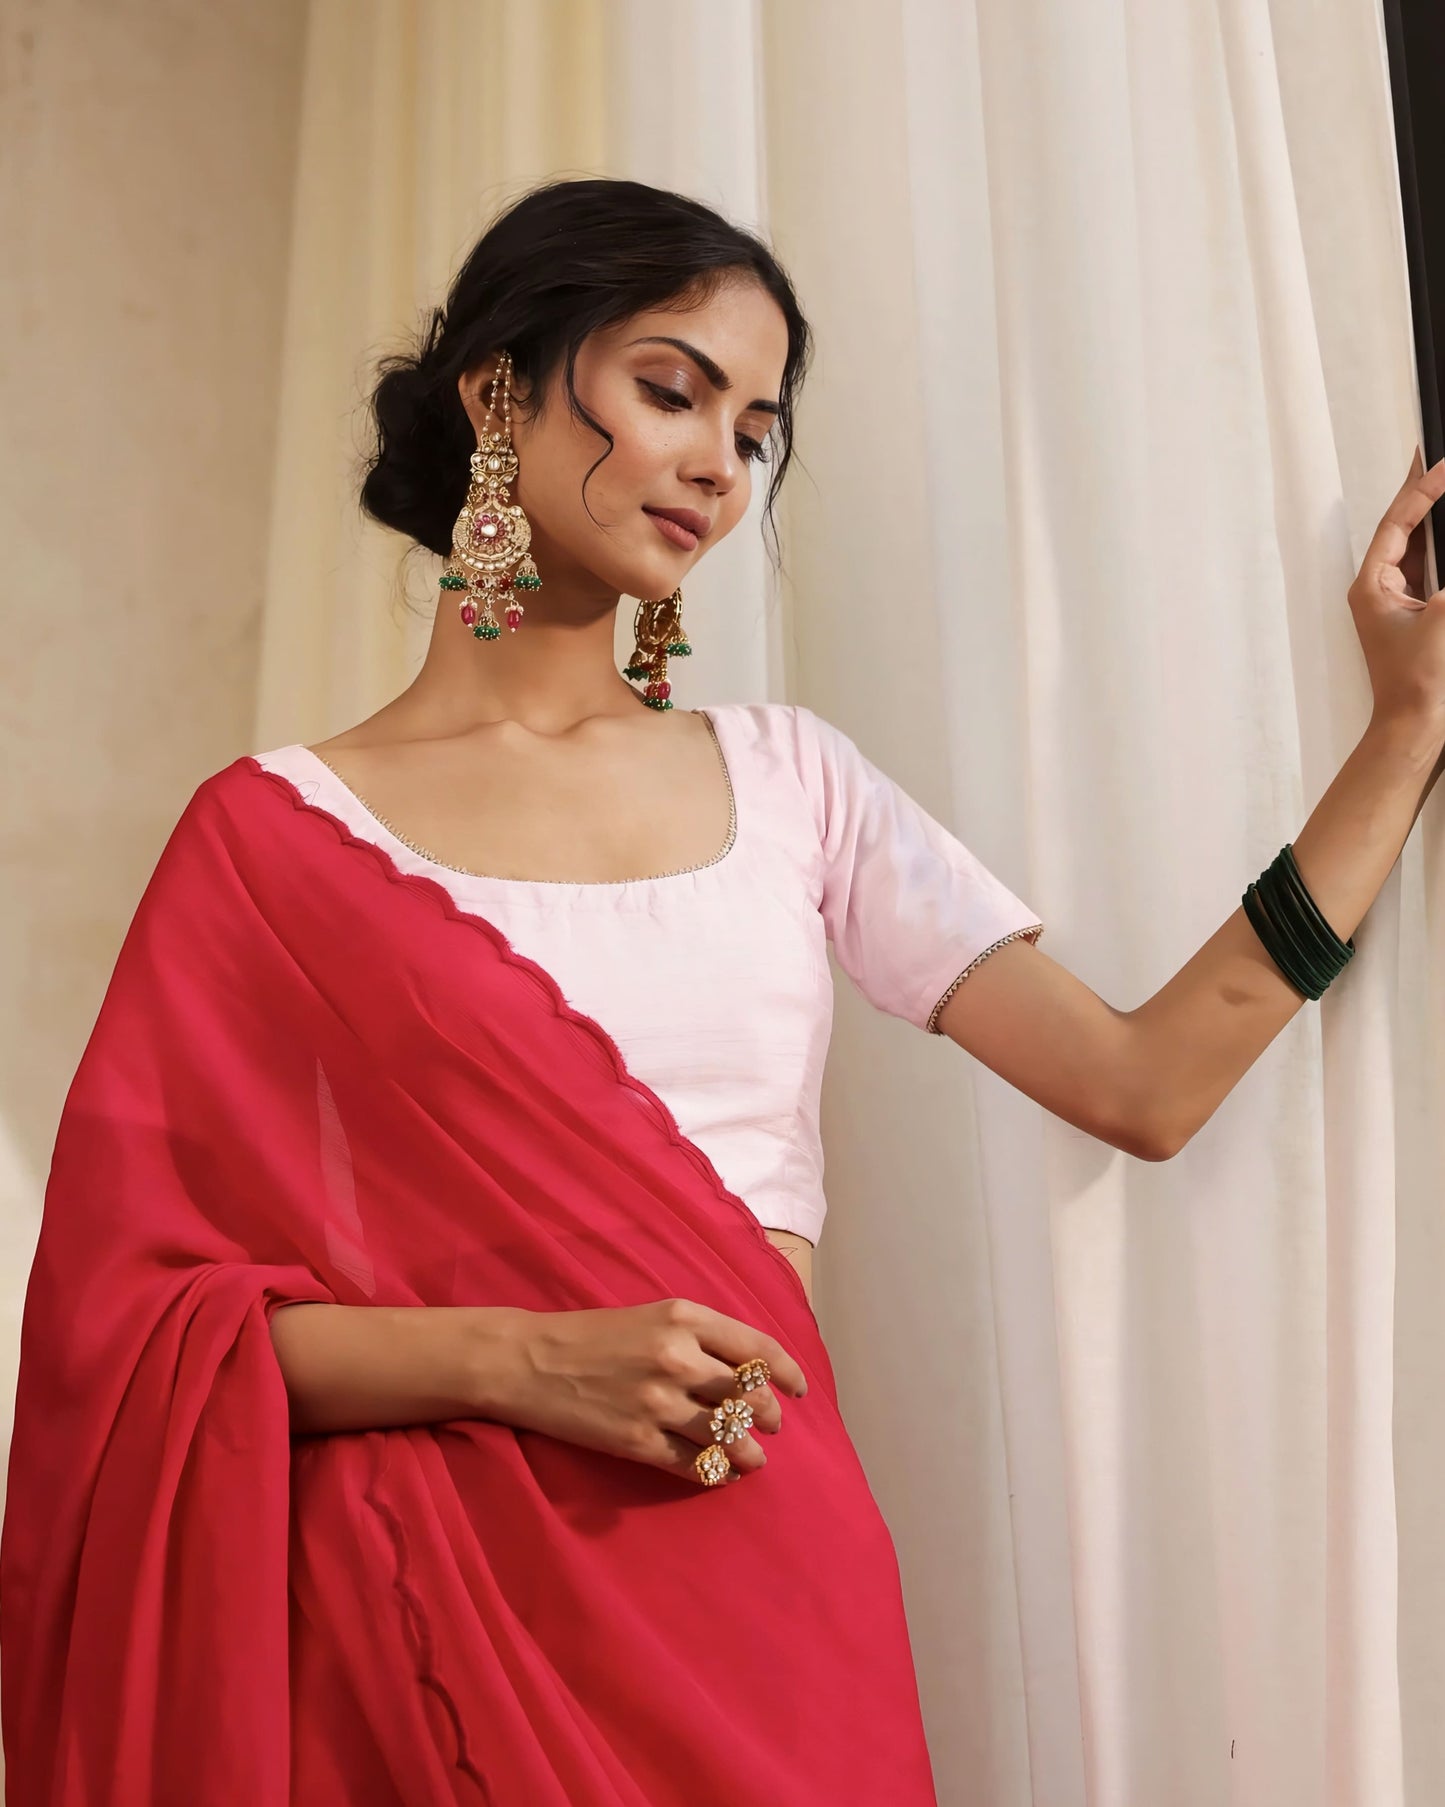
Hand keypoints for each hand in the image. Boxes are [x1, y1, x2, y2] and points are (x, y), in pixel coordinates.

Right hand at [483, 1298, 807, 1486]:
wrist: (530, 1361)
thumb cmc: (593, 1334)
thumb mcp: (652, 1315)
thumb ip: (700, 1335)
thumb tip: (751, 1368)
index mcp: (683, 1317)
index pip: (757, 1347)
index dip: (786, 1372)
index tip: (798, 1389)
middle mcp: (677, 1357)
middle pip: (748, 1395)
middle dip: (769, 1415)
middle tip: (773, 1425)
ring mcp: (658, 1402)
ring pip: (727, 1435)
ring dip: (749, 1452)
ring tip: (754, 1458)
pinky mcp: (638, 1440)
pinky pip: (694, 1464)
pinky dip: (716, 1472)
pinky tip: (722, 1473)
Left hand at [1350, 447, 1444, 742]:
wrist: (1413, 726)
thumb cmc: (1418, 683)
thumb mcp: (1443, 621)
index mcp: (1372, 585)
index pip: (1398, 524)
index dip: (1421, 491)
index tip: (1443, 464)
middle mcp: (1378, 588)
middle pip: (1403, 527)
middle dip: (1421, 491)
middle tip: (1434, 455)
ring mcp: (1396, 600)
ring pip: (1417, 544)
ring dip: (1433, 514)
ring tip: (1443, 480)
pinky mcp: (1416, 612)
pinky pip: (1429, 565)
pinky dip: (1440, 545)